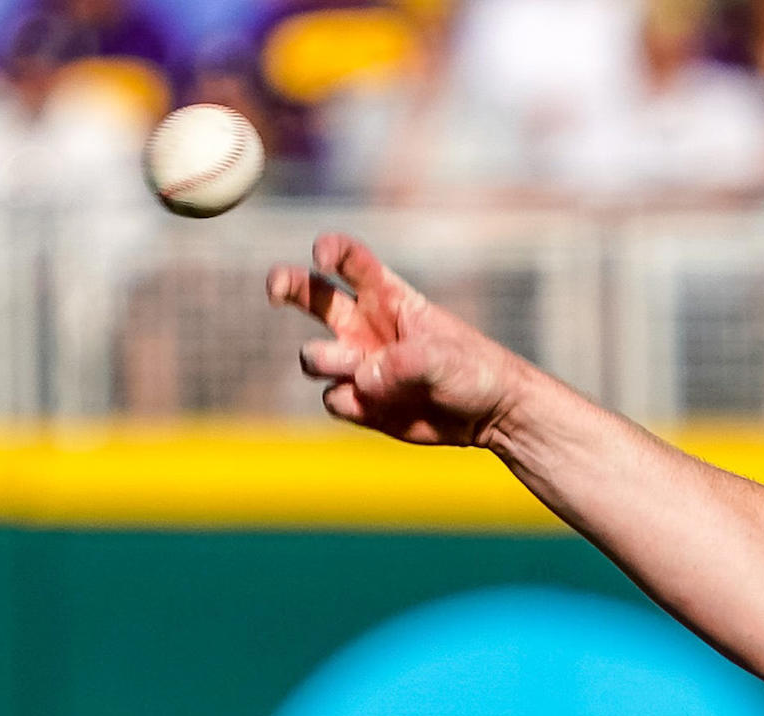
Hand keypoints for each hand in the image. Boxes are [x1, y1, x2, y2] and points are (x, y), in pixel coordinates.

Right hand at [268, 232, 537, 448]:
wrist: (489, 417)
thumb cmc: (475, 372)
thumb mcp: (447, 359)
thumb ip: (404, 363)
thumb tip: (362, 379)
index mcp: (389, 296)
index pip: (351, 262)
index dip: (331, 250)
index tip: (321, 254)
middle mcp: (364, 326)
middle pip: (310, 295)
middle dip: (285, 284)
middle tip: (274, 289)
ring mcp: (358, 364)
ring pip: (315, 356)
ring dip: (327, 361)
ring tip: (361, 369)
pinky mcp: (359, 401)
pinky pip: (333, 398)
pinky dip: (348, 402)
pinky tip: (378, 405)